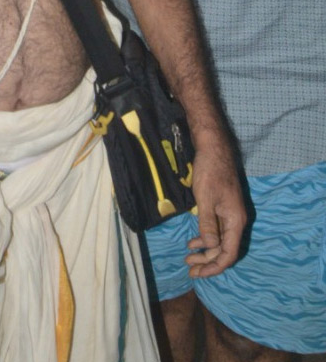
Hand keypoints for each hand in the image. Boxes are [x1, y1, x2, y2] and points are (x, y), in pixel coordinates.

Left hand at [185, 136, 246, 277]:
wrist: (213, 150)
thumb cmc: (210, 172)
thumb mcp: (205, 199)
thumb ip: (207, 224)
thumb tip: (209, 247)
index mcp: (235, 221)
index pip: (229, 253)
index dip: (215, 266)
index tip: (199, 274)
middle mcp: (236, 221)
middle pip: (224, 250)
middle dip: (207, 262)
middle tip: (189, 269)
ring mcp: (230, 215)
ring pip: (220, 241)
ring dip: (205, 251)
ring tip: (188, 259)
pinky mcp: (222, 208)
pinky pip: (216, 230)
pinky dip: (205, 238)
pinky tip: (192, 242)